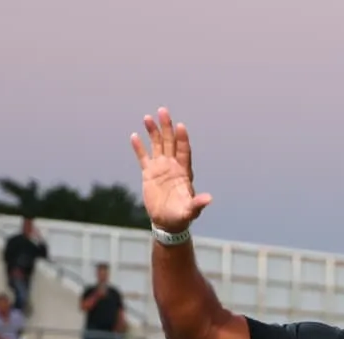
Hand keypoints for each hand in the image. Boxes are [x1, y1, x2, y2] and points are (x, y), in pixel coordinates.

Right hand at [130, 106, 212, 233]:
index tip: (180, 126)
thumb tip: (209, 199)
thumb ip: (198, 203)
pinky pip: (143, 157)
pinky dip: (139, 148)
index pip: (183, 150)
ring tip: (147, 118)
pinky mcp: (149, 174)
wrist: (167, 222)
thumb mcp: (190, 211)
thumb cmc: (181, 216)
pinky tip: (134, 136)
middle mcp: (172, 165)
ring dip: (153, 132)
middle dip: (167, 127)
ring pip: (157, 145)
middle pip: (170, 142)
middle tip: (163, 111)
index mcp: (184, 171)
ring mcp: (160, 168)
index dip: (182, 139)